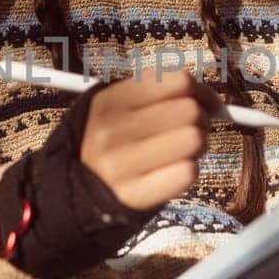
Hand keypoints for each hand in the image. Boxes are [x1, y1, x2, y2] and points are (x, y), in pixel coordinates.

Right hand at [80, 69, 219, 209]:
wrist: (69, 193)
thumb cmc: (102, 146)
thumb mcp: (112, 109)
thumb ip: (154, 95)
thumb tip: (210, 99)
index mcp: (109, 101)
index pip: (177, 82)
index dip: (200, 92)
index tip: (204, 104)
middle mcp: (113, 130)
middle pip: (189, 111)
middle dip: (200, 121)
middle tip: (189, 131)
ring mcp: (122, 164)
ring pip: (193, 140)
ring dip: (196, 147)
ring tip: (179, 153)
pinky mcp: (135, 196)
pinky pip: (186, 173)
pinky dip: (187, 172)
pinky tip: (170, 172)